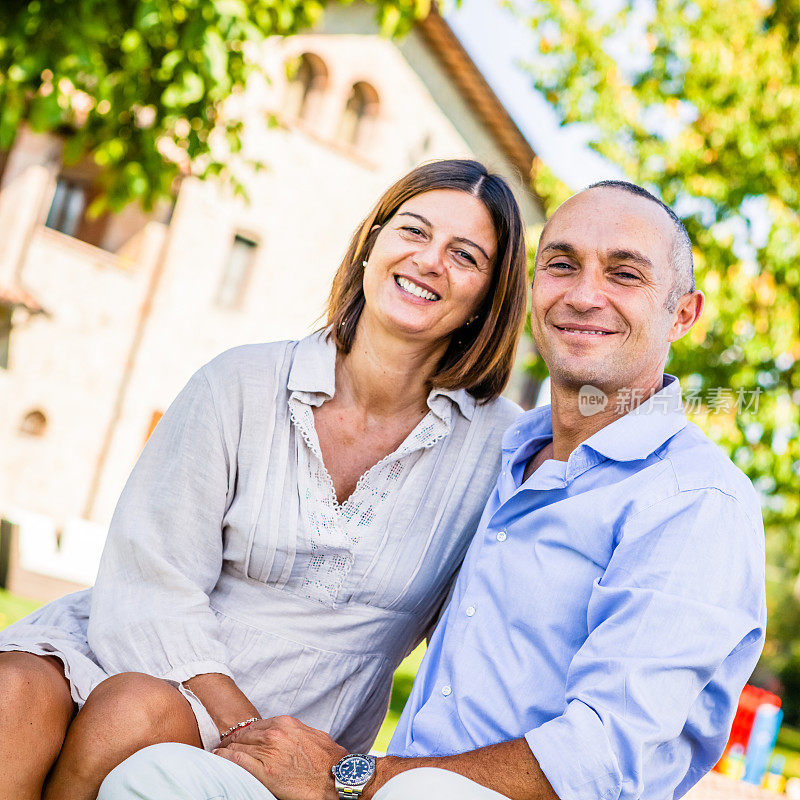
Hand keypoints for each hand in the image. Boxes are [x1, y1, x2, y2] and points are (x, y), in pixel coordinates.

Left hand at [214, 715, 346, 799]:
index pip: (257, 725)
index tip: (239, 736)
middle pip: (245, 734)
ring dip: (227, 748)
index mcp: (287, 724)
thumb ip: (297, 732)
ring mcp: (269, 752)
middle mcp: (275, 735)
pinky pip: (239, 761)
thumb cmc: (328, 760)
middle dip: (233, 739)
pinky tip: (219, 757)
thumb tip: (290, 735)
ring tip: (219, 751)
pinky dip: (226, 758)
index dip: (246, 732)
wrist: (337, 777)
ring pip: (239, 746)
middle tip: (224, 744)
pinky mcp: (265, 772)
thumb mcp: (314, 736)